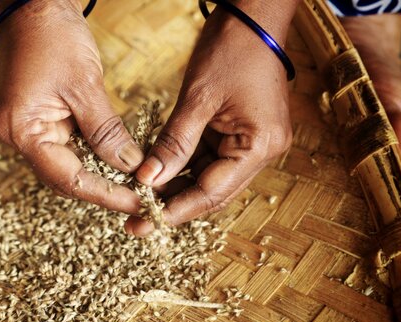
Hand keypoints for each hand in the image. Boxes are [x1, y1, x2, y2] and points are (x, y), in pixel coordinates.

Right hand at [0, 0, 143, 213]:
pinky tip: (118, 158)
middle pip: (65, 176)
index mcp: (21, 130)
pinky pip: (67, 144)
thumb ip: (106, 132)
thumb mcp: (84, 85)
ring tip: (136, 181)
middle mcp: (17, 135)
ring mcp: (25, 127)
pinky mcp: (36, 117)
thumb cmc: (52, 36)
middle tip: (142, 196)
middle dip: (104, 187)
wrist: (33, 3)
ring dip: (100, 171)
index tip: (138, 202)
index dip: (106, 193)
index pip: (68, 177)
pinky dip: (92, 152)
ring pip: (67, 163)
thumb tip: (131, 166)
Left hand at [125, 2, 298, 235]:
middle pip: (213, 191)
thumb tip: (148, 180)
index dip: (176, 209)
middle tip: (138, 221)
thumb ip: (174, 143)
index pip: (212, 191)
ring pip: (209, 177)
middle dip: (175, 205)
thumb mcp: (198, 99)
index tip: (145, 223)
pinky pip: (209, 159)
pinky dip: (184, 167)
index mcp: (260, 146)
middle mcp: (262, 151)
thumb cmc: (231, 50)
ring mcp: (254, 142)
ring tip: (142, 200)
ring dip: (177, 187)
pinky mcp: (242, 133)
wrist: (254, 17)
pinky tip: (158, 175)